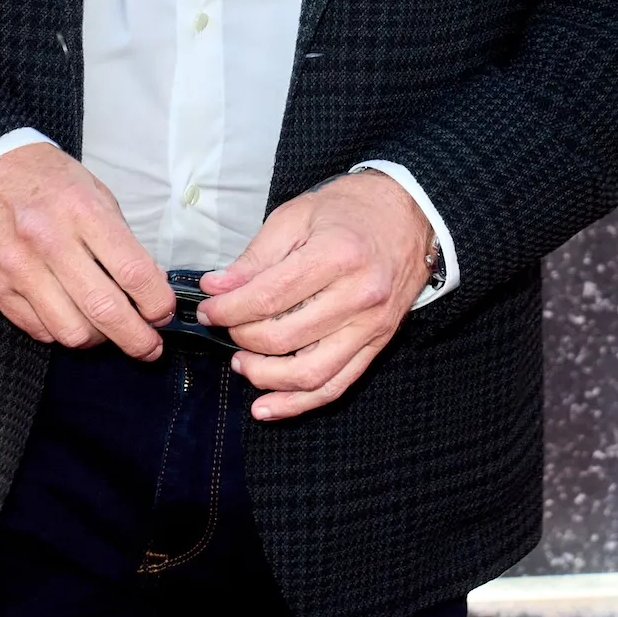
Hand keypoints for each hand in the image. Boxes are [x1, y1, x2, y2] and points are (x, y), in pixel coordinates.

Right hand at [0, 141, 174, 357]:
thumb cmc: (43, 178)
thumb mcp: (92, 190)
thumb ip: (119, 238)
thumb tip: (148, 284)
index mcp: (81, 210)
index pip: (133, 271)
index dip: (156, 302)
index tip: (164, 312)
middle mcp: (48, 241)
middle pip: (104, 310)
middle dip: (137, 338)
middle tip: (150, 345)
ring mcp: (18, 268)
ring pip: (71, 331)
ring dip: (99, 339)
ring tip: (108, 330)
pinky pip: (39, 329)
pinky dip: (62, 331)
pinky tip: (71, 317)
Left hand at [196, 170, 432, 420]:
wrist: (411, 214)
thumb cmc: (350, 209)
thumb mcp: (297, 214)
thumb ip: (257, 255)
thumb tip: (216, 288)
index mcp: (336, 255)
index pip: (269, 297)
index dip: (229, 309)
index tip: (207, 309)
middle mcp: (358, 295)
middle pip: (285, 336)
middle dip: (241, 337)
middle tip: (222, 328)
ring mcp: (371, 326)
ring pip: (310, 373)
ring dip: (265, 377)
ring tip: (240, 363)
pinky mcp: (378, 344)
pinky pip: (336, 386)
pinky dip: (298, 403)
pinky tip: (266, 407)